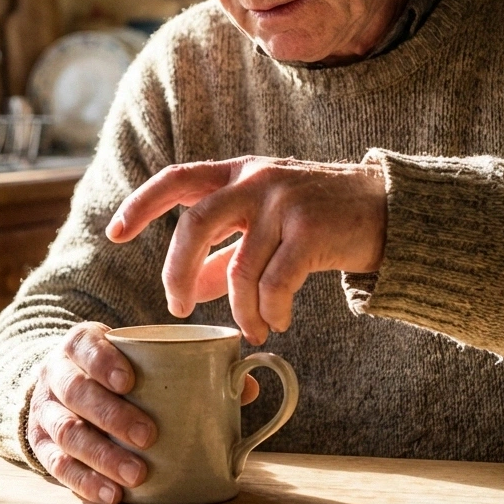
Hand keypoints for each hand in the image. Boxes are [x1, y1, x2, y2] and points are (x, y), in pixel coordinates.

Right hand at [27, 321, 259, 503]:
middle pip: (76, 392)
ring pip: (66, 433)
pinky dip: (84, 482)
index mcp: (81, 344)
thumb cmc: (117, 371)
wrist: (63, 386)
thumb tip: (245, 385)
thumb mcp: (140, 358)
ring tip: (135, 476)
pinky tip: (111, 495)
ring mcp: (45, 411)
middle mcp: (56, 375)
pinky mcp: (41, 445)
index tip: (129, 380)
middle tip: (148, 436)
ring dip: (101, 456)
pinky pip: (57, 466)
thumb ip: (188, 366)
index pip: (86, 345)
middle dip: (111, 415)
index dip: (104, 361)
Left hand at [106, 156, 386, 344]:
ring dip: (239, 310)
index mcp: (240, 173)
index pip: (178, 178)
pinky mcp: (311, 230)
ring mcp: (284, 203)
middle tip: (178, 307)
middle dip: (177, 270)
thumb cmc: (322, 220)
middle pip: (196, 223)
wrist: (389, 210)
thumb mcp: (268, 223)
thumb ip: (228, 250)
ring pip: (239, 267)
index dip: (141, 204)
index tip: (115, 233)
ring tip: (253, 330)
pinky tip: (279, 322)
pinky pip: (275, 284)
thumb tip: (193, 286)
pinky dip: (271, 311)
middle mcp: (257, 180)